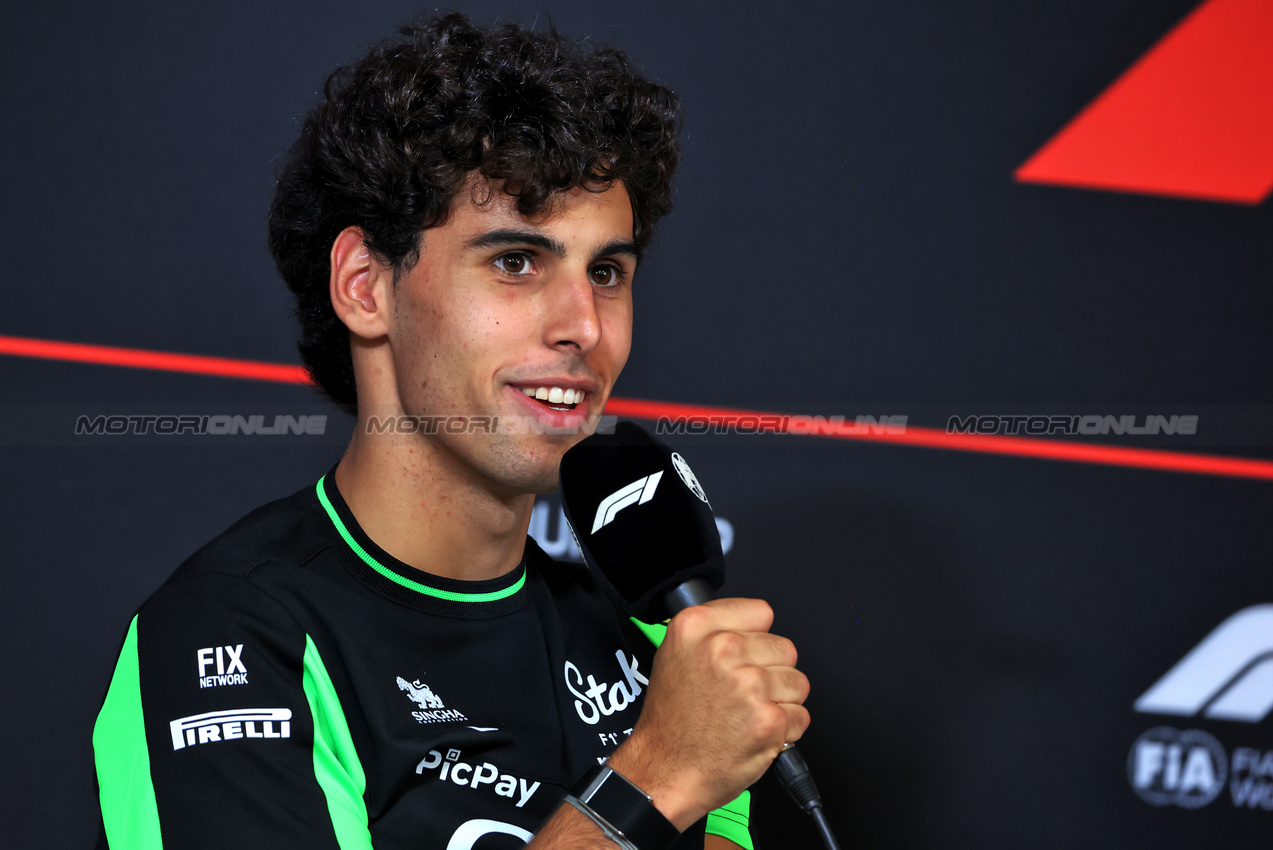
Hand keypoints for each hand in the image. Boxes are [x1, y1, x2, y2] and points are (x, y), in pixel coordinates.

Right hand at [607, 598, 810, 828]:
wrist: (664, 771)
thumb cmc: (670, 721)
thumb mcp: (674, 654)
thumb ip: (713, 631)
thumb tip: (752, 626)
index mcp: (696, 626)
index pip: (760, 612)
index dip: (755, 637)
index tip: (743, 656)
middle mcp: (722, 649)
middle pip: (784, 647)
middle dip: (771, 671)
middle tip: (741, 693)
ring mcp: (749, 684)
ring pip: (797, 681)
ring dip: (780, 701)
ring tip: (747, 714)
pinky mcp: (769, 719)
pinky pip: (800, 715)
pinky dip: (784, 729)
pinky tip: (754, 732)